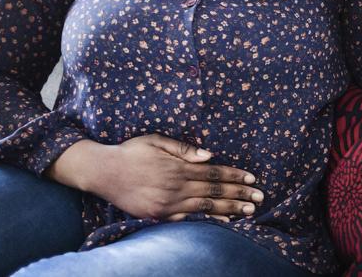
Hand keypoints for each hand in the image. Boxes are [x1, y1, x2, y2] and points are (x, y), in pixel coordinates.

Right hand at [53, 134, 263, 222]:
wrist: (102, 171)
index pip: (214, 173)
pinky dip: (206, 222)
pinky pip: (187, 220)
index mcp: (177, 167)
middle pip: (214, 192)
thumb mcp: (156, 141)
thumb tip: (209, 156)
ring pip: (205, 209)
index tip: (252, 180)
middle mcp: (175, 187)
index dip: (235, 177)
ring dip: (229, 210)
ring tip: (248, 212)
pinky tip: (222, 222)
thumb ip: (184, 149)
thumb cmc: (130, 152)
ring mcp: (167, 204)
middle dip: (239, 195)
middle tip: (259, 199)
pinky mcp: (158, 215)